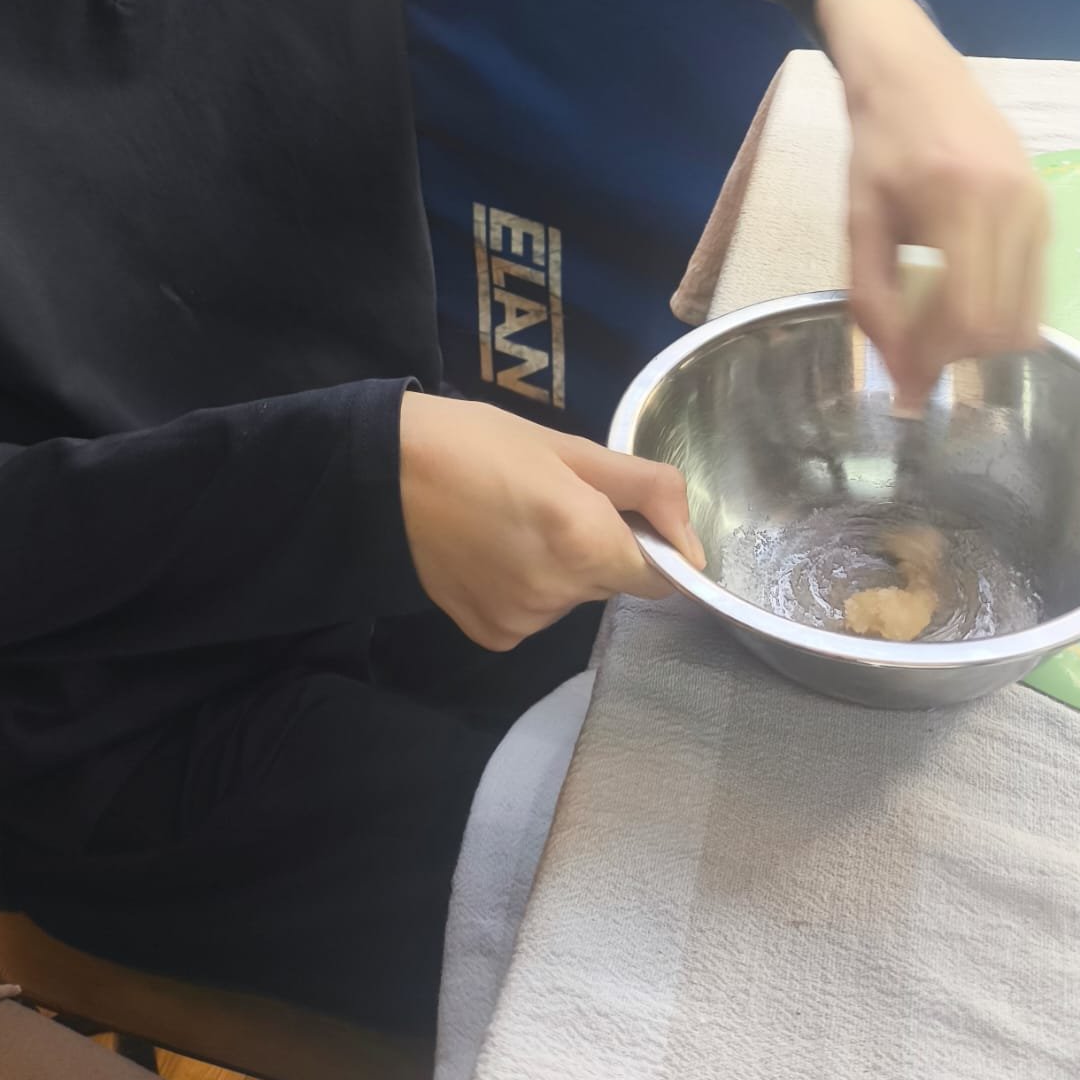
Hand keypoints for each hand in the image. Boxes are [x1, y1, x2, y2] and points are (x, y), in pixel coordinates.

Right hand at [398, 394, 705, 650]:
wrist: (383, 470)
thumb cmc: (479, 443)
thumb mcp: (571, 448)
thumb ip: (647, 491)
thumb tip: (696, 546)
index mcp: (587, 543)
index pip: (660, 576)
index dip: (647, 542)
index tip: (615, 511)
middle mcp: (560, 595)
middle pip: (612, 582)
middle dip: (598, 545)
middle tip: (550, 499)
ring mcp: (523, 621)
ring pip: (572, 597)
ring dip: (560, 566)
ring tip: (512, 520)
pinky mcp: (492, 635)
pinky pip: (533, 613)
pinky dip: (524, 587)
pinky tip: (492, 551)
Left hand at [816, 0, 1049, 406]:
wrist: (914, 73)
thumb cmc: (877, 144)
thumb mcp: (860, 221)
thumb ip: (874, 299)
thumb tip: (899, 373)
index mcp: (961, 202)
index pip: (968, 312)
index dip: (939, 359)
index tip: (908, 387)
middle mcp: (1014, 205)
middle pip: (1004, 322)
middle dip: (958, 356)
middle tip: (916, 362)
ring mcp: (1038, 206)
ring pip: (1027, 313)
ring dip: (982, 340)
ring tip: (935, 332)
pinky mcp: (1046, 208)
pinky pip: (1034, 286)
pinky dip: (1000, 311)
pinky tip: (960, 301)